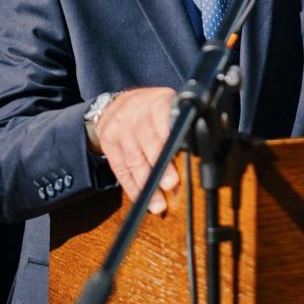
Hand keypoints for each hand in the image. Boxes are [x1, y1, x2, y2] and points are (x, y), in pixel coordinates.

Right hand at [94, 87, 177, 214]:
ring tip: (157, 202)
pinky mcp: (107, 140)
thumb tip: (195, 151)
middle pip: (149, 142)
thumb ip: (180, 123)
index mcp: (157, 101)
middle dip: (160, 167)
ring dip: (146, 183)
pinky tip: (141, 197)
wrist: (117, 104)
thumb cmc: (151, 110)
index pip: (164, 123)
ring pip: (133, 158)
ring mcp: (119, 126)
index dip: (172, 144)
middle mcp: (135, 110)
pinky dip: (131, 186)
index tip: (180, 160)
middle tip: (170, 185)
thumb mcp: (168, 106)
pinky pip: (120, 167)